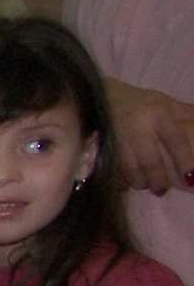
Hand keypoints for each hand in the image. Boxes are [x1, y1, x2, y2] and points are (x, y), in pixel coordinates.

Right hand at [106, 78, 193, 194]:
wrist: (100, 95)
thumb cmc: (139, 102)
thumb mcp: (165, 102)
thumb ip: (186, 113)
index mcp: (158, 115)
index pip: (175, 140)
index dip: (184, 161)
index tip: (191, 178)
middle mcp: (138, 127)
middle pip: (150, 160)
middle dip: (158, 180)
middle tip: (162, 190)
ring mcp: (117, 137)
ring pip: (130, 168)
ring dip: (139, 181)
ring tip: (145, 186)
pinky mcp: (102, 146)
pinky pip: (114, 167)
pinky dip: (123, 178)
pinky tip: (128, 181)